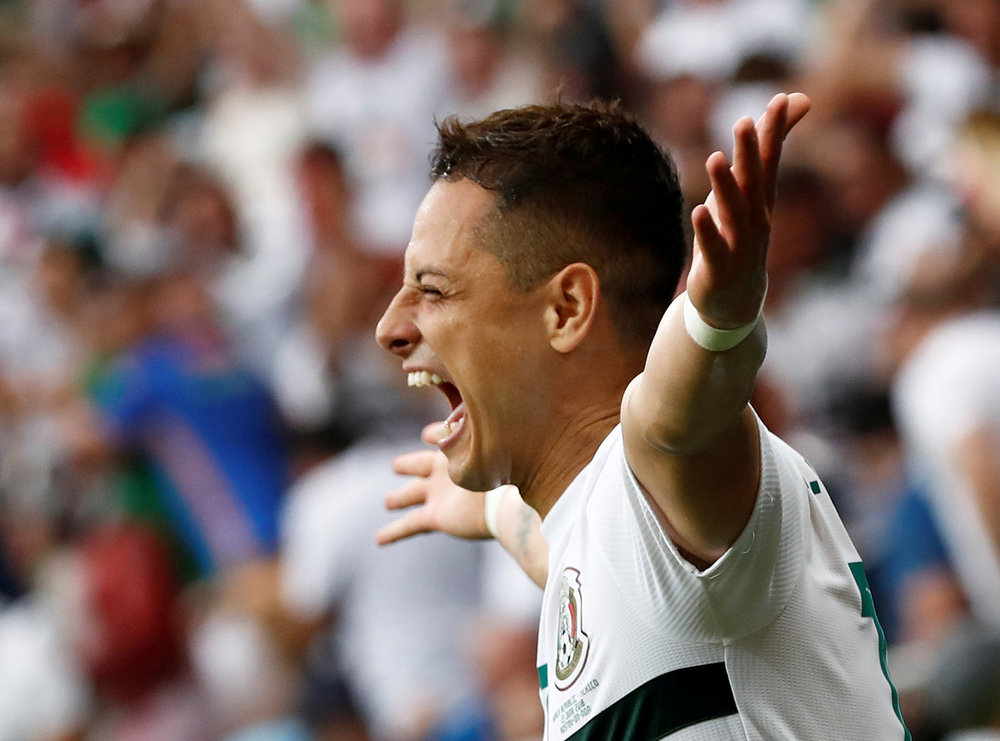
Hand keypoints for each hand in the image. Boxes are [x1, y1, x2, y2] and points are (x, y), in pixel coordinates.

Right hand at [375, 422, 490, 544]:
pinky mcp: (438, 517)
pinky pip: (410, 524)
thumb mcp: (475, 437)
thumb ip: (461, 424)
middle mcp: (446, 472)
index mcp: (457, 449)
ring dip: (399, 498)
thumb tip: (442, 418)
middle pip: (419, 466)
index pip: (439, 438)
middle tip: (396, 466)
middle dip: (408, 465)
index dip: (433, 435)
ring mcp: (441, 495)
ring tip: (388, 502)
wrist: (507, 499)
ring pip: (411, 494)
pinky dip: (393, 532)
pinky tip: (379, 540)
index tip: (427, 436)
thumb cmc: (496, 464)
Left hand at [687, 92, 810, 327]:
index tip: (779, 99)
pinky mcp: (719, 268)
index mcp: (760, 201)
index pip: (770, 161)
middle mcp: (755, 220)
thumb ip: (765, 153)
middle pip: (754, 182)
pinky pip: (714, 247)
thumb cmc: (738, 238)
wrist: (735, 302)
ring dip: (725, 186)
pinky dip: (707, 230)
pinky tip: (698, 211)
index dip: (773, 131)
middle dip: (750, 153)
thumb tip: (796, 102)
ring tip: (715, 157)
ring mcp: (740, 245)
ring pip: (734, 213)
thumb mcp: (749, 195)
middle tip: (744, 121)